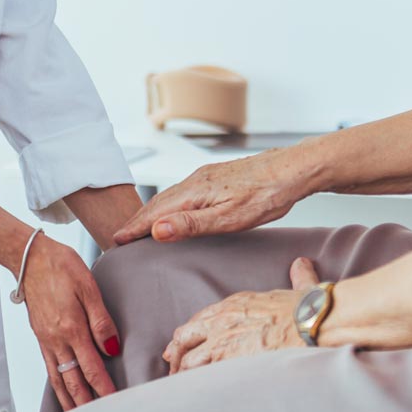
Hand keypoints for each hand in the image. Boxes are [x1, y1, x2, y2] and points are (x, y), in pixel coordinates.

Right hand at [14, 234, 121, 411]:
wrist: (28, 257)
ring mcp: (45, 340)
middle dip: (86, 403)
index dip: (104, 388)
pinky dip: (57, 385)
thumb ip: (101, 320)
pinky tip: (63, 390)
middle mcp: (56, 340)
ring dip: (69, 400)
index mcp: (71, 328)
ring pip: (58, 379)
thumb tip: (112, 349)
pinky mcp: (39, 336)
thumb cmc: (60, 265)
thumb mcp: (87, 286)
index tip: (115, 403)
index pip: (91, 368)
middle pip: (73, 381)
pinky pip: (49, 367)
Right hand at [112, 150, 307, 244]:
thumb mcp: (230, 218)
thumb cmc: (268, 196)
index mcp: (195, 192)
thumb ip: (192, 224)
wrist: (294, 170)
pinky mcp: (217, 176)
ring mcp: (207, 176)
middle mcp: (196, 180)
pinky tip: (175, 209)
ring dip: (152, 211)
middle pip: (159, 203)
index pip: (155, 213)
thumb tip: (156, 230)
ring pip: (171, 196)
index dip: (135, 228)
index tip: (117, 240)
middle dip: (138, 220)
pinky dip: (169, 203)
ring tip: (141, 226)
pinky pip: (184, 191)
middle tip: (121, 237)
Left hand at [162, 258, 318, 373]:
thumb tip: (301, 264)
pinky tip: (194, 395)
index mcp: (236, 303)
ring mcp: (222, 342)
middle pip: (185, 337)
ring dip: (183, 373)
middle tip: (173, 365)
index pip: (201, 319)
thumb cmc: (311, 309)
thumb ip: (298, 277)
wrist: (313, 323)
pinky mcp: (228, 363)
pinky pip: (201, 377)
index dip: (189, 333)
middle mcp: (223, 320)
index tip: (182, 343)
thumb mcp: (300, 287)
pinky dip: (194, 386)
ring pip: (188, 360)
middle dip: (177, 352)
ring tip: (182, 386)